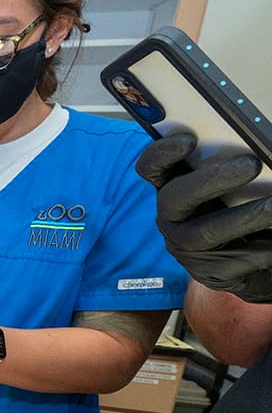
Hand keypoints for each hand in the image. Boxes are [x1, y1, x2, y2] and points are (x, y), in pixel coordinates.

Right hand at [136, 133, 271, 302]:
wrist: (253, 264)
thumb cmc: (242, 211)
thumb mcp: (232, 189)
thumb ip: (229, 169)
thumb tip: (255, 152)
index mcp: (173, 189)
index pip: (151, 168)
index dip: (161, 153)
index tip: (189, 139)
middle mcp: (172, 218)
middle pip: (174, 197)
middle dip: (211, 179)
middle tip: (251, 164)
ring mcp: (187, 247)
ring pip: (206, 233)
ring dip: (246, 216)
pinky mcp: (209, 273)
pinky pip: (237, 259)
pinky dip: (265, 248)